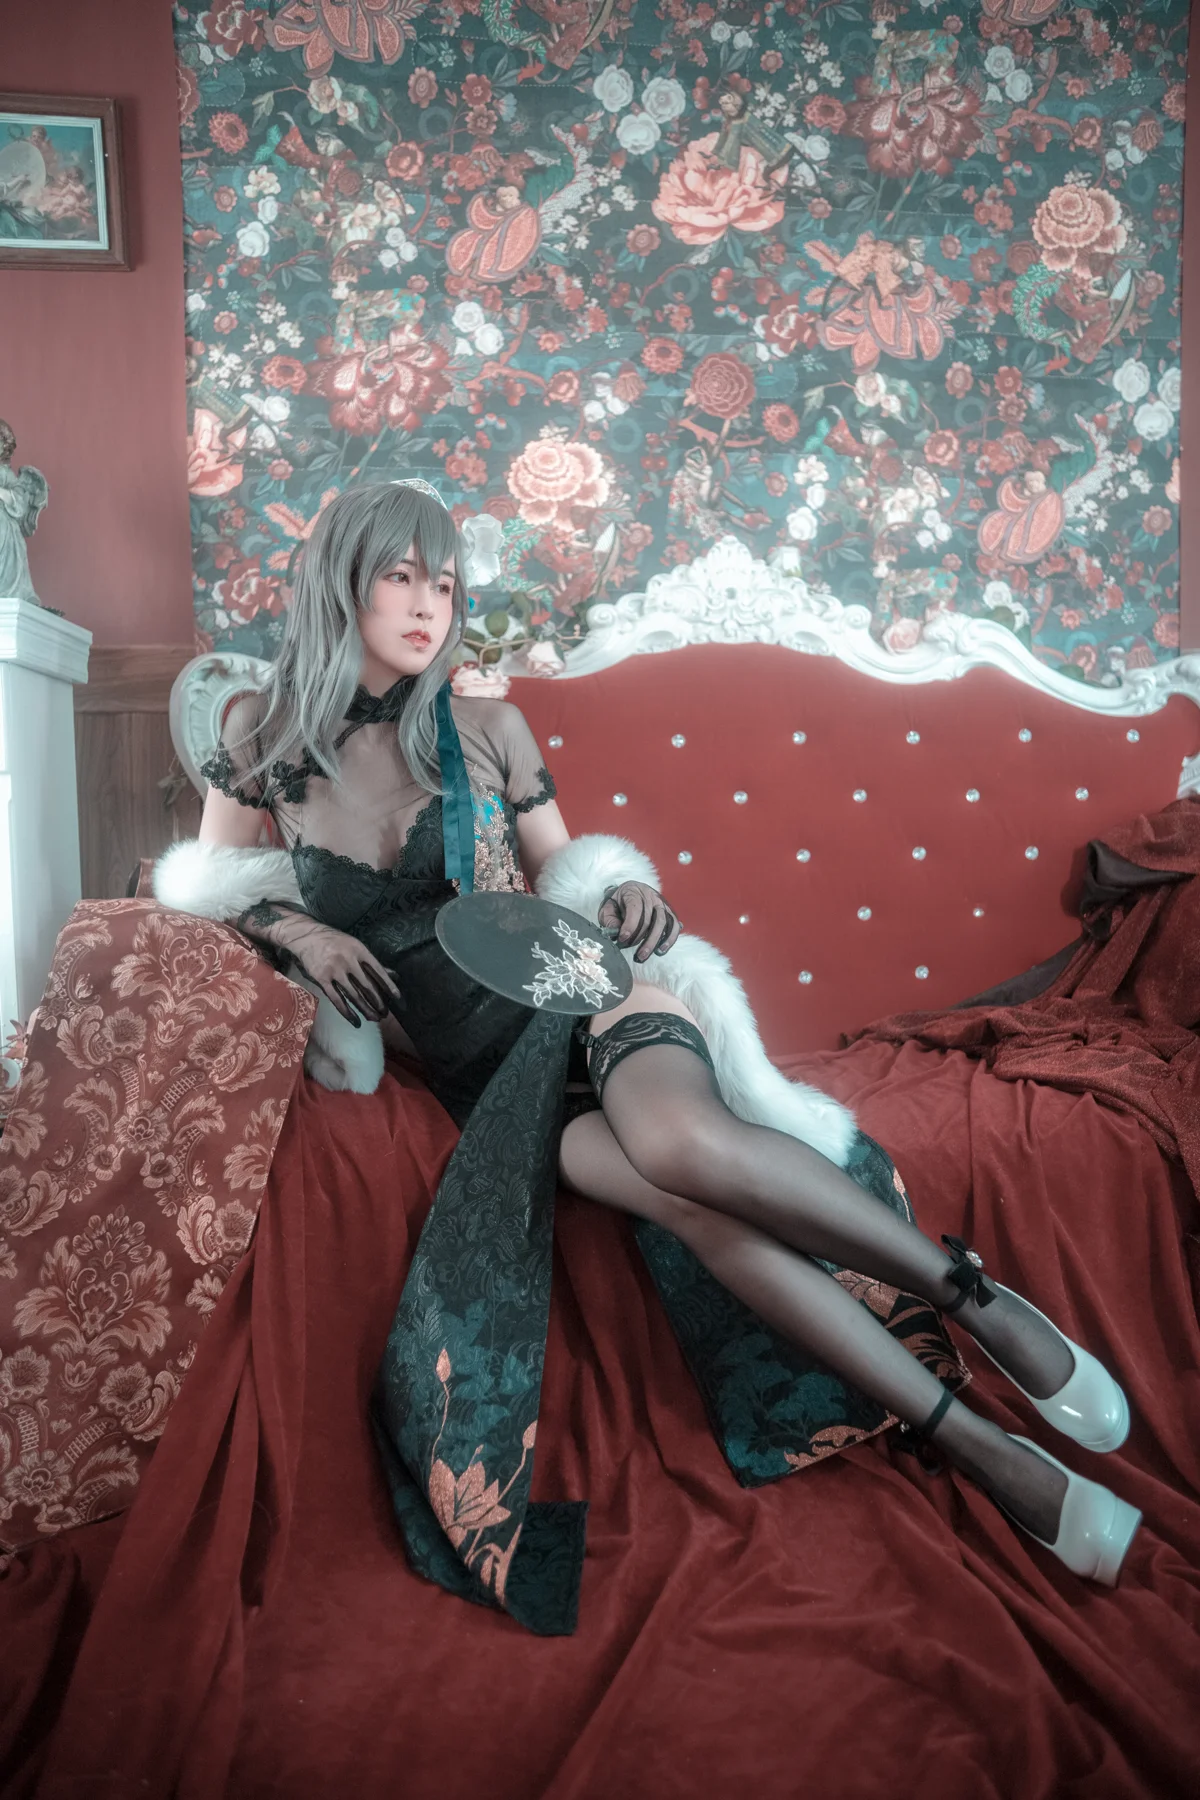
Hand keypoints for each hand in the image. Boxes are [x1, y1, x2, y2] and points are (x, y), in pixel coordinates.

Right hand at [253, 910, 402, 1026]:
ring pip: (354, 995)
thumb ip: (372, 963)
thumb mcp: (355, 946)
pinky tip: (356, 1021)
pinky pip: (337, 999)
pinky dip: (347, 1013)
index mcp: (359, 950)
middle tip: (385, 1013)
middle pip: (367, 986)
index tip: (397, 997)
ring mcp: (334, 970)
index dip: (388, 985)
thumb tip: (393, 975)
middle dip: (378, 1002)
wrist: (307, 937)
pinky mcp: (322, 979)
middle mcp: (348, 960)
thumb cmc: (335, 942)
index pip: (378, 970)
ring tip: (374, 1019)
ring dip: (365, 1009)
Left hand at [597, 881, 680, 963]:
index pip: (635, 909)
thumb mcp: (608, 907)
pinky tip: (660, 950)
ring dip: (653, 942)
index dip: (629, 926)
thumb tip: (615, 931)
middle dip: (638, 939)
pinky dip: (669, 939)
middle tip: (627, 951)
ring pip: (663, 923)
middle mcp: (650, 896)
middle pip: (649, 919)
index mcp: (633, 892)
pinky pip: (674, 926)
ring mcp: (662, 904)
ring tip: (643, 956)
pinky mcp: (670, 912)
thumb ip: (609, 918)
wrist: (630, 892)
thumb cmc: (618, 903)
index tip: (622, 939)